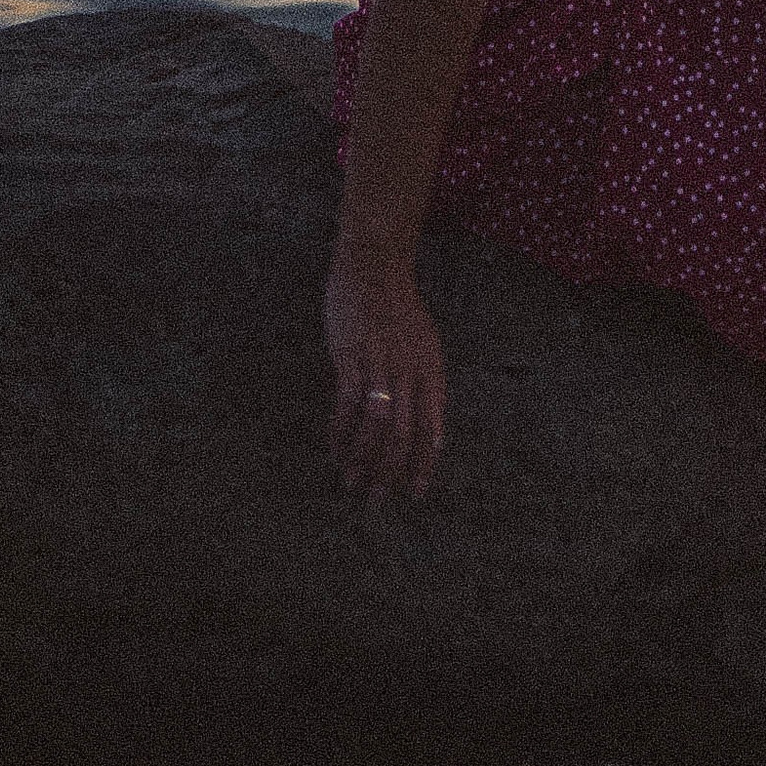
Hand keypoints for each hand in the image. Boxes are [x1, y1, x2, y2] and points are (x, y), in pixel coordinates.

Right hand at [325, 245, 446, 503]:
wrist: (374, 264)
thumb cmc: (397, 306)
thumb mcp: (424, 344)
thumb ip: (423, 382)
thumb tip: (424, 425)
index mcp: (431, 370)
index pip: (433, 429)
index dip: (423, 465)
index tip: (414, 494)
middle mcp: (410, 371)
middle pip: (403, 435)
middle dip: (389, 474)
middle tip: (375, 500)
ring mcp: (381, 363)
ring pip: (375, 425)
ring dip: (362, 459)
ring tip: (350, 482)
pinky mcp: (351, 355)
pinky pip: (347, 404)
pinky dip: (339, 431)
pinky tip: (332, 448)